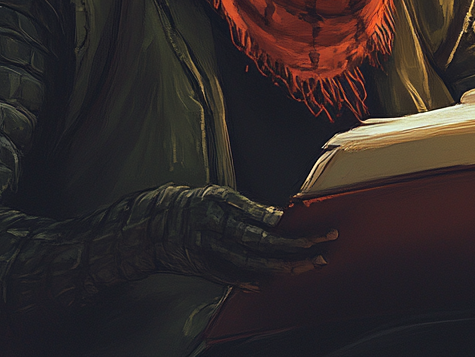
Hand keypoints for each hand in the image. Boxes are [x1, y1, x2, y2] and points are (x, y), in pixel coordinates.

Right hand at [136, 184, 336, 289]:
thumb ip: (247, 208)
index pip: (261, 218)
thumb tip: (279, 218)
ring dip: (282, 267)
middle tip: (321, 248)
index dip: (290, 228)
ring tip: (307, 265)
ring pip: (250, 263)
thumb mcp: (218, 194)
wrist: (153, 225)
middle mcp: (215, 226)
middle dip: (294, 248)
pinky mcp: (203, 267)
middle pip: (261, 243)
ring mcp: (208, 249)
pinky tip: (273, 280)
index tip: (313, 229)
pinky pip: (232, 277)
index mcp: (220, 202)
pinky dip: (253, 280)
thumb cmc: (192, 205)